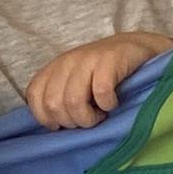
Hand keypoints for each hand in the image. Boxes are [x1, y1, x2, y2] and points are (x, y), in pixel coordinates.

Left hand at [26, 34, 170, 129]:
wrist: (137, 47)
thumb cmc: (105, 74)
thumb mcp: (76, 82)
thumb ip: (60, 97)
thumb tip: (52, 126)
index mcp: (54, 68)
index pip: (34, 96)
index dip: (47, 117)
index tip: (66, 123)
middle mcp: (66, 62)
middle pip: (54, 104)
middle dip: (71, 121)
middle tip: (89, 118)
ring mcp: (87, 59)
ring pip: (73, 101)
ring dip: (88, 117)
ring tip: (101, 114)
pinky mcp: (109, 59)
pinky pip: (100, 92)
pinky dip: (107, 104)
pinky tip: (113, 103)